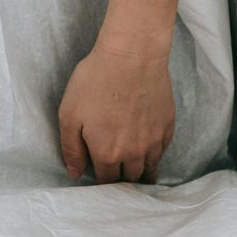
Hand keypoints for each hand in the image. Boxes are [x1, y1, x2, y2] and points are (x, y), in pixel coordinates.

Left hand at [57, 30, 175, 182]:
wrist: (132, 55)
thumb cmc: (96, 81)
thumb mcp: (69, 114)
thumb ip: (71, 148)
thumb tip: (75, 173)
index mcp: (108, 154)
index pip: (106, 181)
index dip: (101, 180)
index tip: (98, 174)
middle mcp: (134, 153)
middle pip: (130, 179)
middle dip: (122, 180)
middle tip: (116, 174)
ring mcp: (154, 140)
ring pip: (150, 169)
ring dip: (141, 172)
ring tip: (134, 170)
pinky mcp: (167, 125)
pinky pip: (162, 151)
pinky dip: (155, 154)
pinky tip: (148, 149)